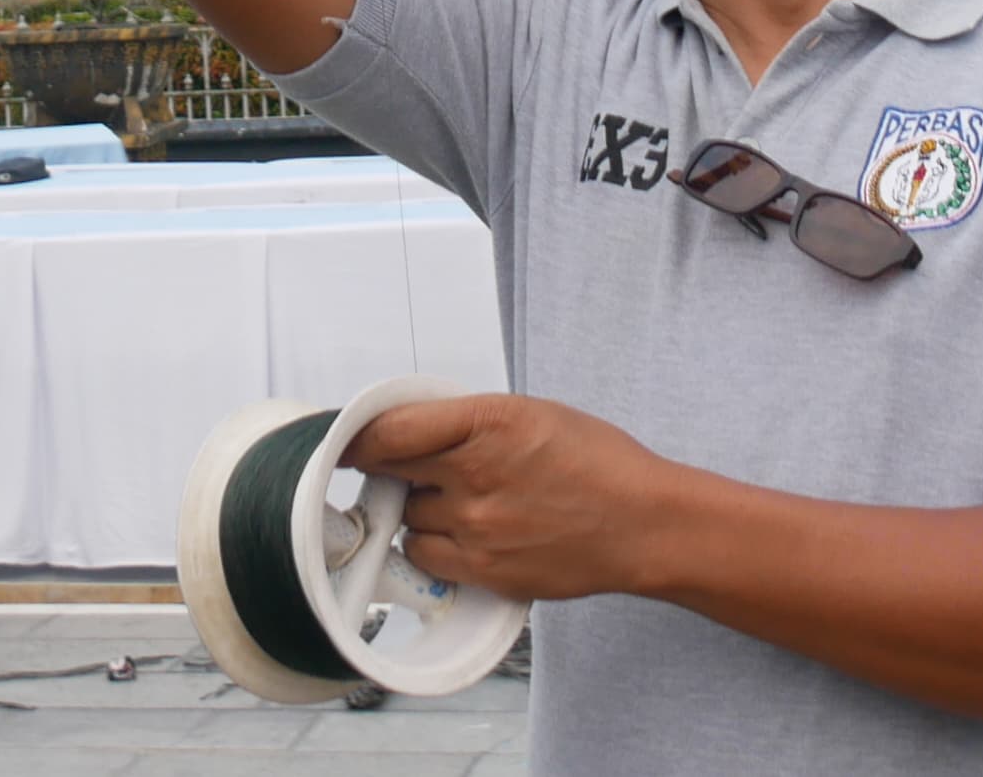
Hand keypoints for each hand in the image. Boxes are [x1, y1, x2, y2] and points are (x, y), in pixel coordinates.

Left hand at [348, 393, 686, 604]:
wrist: (643, 525)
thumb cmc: (596, 462)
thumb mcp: (532, 413)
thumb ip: (467, 420)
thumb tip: (407, 430)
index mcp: (489, 422)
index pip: (391, 428)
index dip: (356, 434)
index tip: (340, 438)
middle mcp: (476, 473)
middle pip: (390, 471)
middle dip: (387, 469)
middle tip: (397, 468)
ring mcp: (477, 527)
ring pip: (406, 517)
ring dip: (416, 509)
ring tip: (455, 503)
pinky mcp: (484, 570)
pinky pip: (424, 555)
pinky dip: (431, 544)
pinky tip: (461, 534)